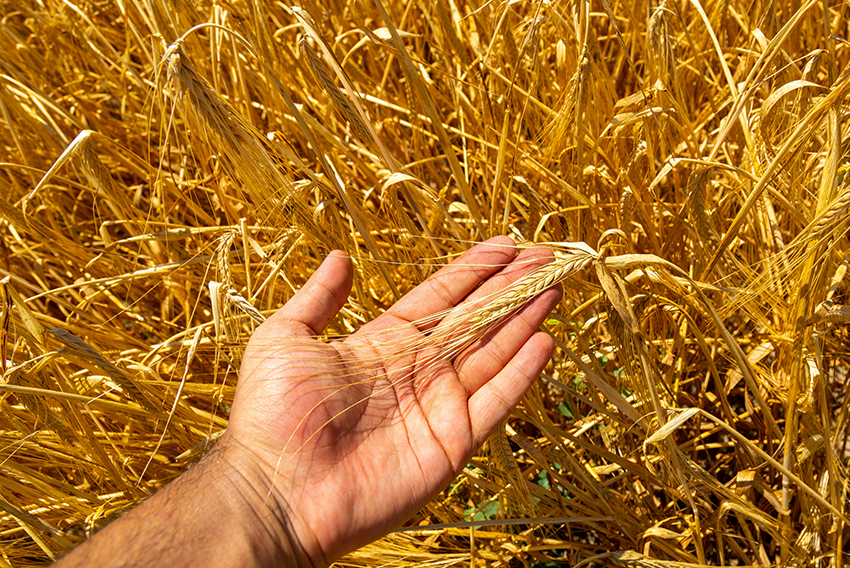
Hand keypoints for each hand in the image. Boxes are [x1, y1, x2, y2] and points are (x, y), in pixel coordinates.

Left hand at [223, 236, 561, 563]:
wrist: (277, 491)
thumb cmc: (272, 415)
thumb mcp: (284, 340)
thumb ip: (319, 300)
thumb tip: (341, 257)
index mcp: (384, 343)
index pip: (441, 297)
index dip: (474, 270)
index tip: (505, 244)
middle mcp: (418, 370)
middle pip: (477, 319)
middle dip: (511, 286)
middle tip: (545, 256)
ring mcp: (438, 406)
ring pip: (494, 352)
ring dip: (524, 318)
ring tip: (554, 285)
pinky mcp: (452, 442)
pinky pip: (495, 401)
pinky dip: (522, 373)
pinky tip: (545, 341)